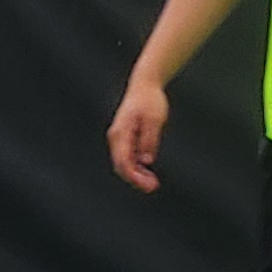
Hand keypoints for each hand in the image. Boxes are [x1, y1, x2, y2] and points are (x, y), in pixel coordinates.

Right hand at [108, 76, 169, 193]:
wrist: (144, 85)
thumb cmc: (149, 100)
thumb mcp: (154, 119)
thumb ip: (149, 140)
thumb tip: (146, 160)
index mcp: (121, 133)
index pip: (124, 162)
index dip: (135, 177)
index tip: (149, 185)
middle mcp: (116, 137)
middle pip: (121, 165)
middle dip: (136, 179)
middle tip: (153, 187)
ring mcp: (119, 138)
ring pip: (124, 163)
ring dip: (136, 174)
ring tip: (152, 182)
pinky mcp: (125, 138)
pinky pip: (127, 157)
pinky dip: (136, 166)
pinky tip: (147, 172)